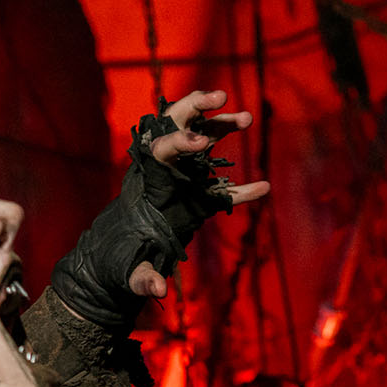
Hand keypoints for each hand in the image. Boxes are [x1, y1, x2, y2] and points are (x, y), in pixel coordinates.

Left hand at [50, 88, 269, 330]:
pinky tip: (263, 189)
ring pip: (203, 139)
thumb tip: (157, 289)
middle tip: (221, 96)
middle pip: (177, 123)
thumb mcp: (129, 271)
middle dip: (198, 105)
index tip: (202, 143)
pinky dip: (242, 189)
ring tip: (246, 118)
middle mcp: (165, 170)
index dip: (180, 143)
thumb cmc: (123, 260)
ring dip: (223, 125)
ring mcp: (183, 178)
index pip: (161, 149)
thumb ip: (142, 278)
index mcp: (148, 179)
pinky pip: (222, 188)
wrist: (125, 258)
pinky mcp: (198, 196)